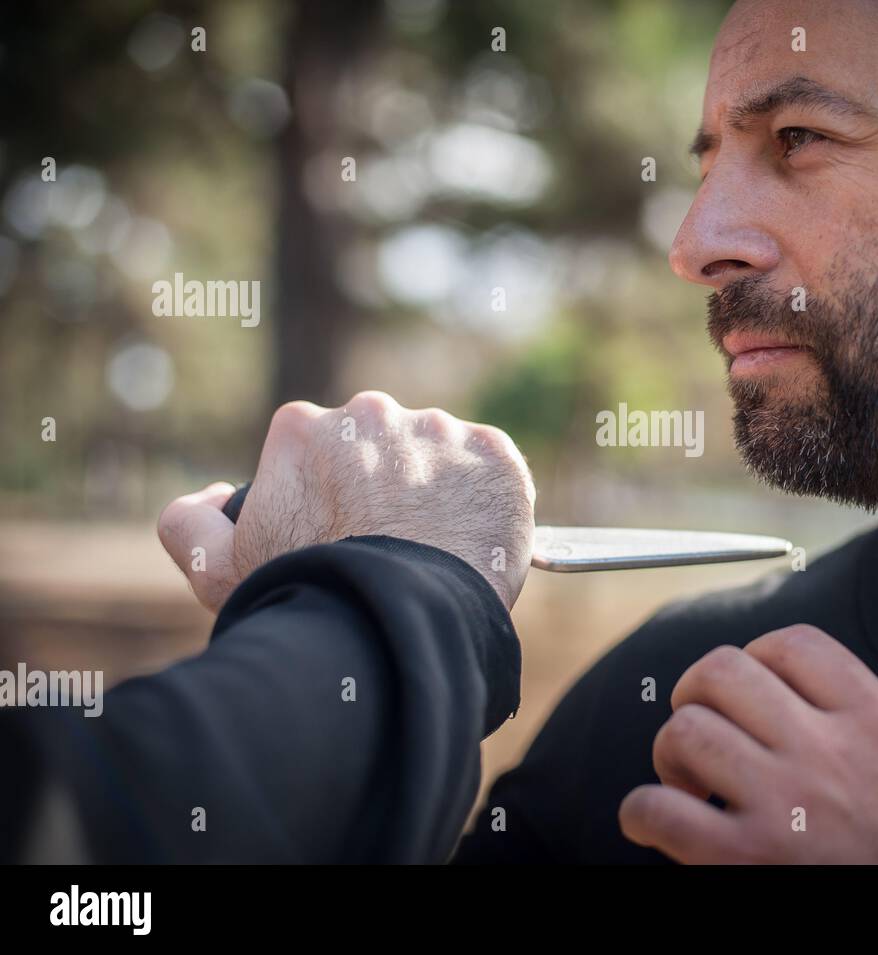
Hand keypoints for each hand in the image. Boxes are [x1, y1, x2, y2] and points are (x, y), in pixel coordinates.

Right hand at [158, 391, 535, 612]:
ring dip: (436, 492)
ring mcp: (438, 429)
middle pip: (379, 448)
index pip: (317, 452)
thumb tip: (214, 495)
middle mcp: (371, 412)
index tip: (341, 536)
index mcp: (304, 428)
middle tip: (390, 547)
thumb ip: (191, 521)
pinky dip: (484, 499)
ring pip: (437, 456)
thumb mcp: (218, 568)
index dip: (328, 498)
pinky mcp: (495, 453)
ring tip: (432, 550)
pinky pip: (490, 470)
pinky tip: (469, 541)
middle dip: (383, 488)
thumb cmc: (307, 595)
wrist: (396, 620)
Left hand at [618, 624, 877, 863]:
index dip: (760, 656)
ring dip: (671, 753)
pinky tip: (657, 823)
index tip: (755, 690)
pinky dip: (642, 812)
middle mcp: (827, 754)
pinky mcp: (742, 862)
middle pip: (724, 671)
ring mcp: (782, 807)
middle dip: (699, 691)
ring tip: (688, 782)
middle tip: (706, 726)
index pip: (794, 645)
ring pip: (685, 731)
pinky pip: (656, 809)